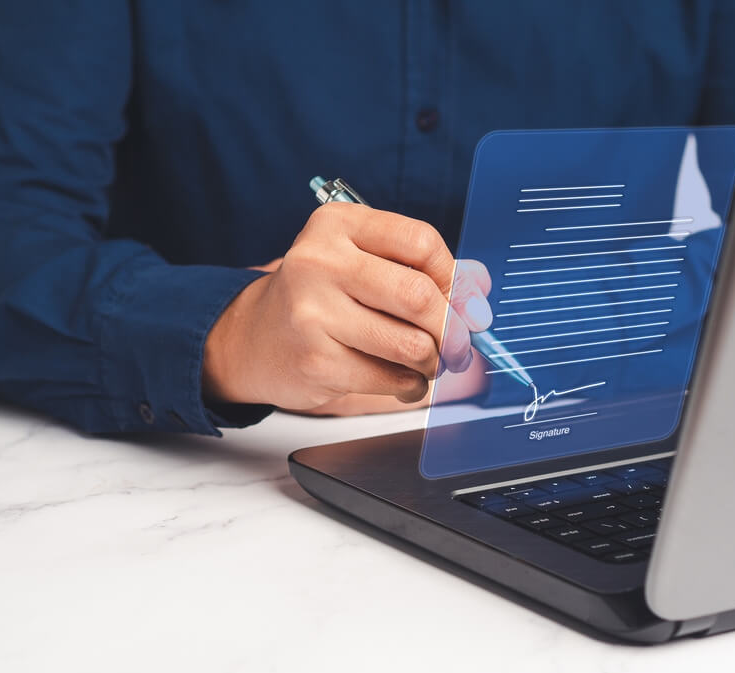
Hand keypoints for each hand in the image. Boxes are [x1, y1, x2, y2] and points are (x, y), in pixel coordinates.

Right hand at [202, 202, 491, 410]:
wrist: (254, 338)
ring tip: (426, 363)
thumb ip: (422, 270)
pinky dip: (409, 386)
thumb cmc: (321, 298)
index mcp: (337, 224)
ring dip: (432, 362)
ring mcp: (313, 311)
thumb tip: (480, 294)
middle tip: (459, 346)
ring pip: (410, 344)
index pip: (421, 242)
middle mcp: (320, 260)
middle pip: (419, 296)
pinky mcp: (315, 360)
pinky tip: (401, 380)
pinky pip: (390, 379)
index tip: (463, 302)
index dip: (454, 278)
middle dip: (452, 329)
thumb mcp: (363, 264)